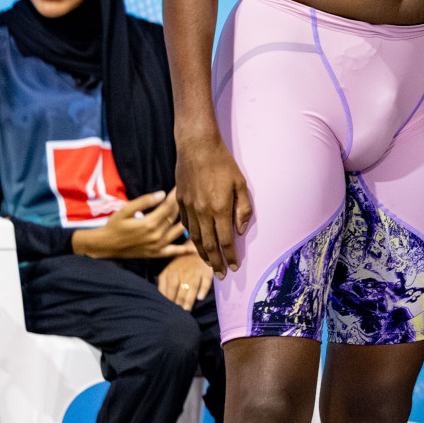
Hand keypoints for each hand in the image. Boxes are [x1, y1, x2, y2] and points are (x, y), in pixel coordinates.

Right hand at [72, 189, 195, 260]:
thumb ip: (144, 201)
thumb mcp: (125, 210)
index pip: (169, 206)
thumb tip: (162, 194)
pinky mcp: (157, 253)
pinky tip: (197, 248)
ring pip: (179, 231)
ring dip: (189, 220)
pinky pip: (175, 252)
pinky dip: (186, 250)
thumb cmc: (114, 225)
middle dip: (183, 203)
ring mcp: (158, 246)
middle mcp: (157, 235)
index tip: (183, 185)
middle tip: (191, 194)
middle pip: (176, 216)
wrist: (106, 245)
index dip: (177, 195)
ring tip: (198, 210)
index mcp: (149, 223)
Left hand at [157, 252, 213, 311]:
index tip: (170, 309)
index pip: (170, 292)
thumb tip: (162, 298)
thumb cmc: (179, 265)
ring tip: (187, 309)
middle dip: (179, 303)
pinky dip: (203, 290)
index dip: (170, 301)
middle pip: (181, 292)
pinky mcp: (207, 272)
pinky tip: (200, 297)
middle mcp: (184, 273)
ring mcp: (196, 272)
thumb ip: (162, 284)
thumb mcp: (167, 271)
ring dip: (189, 300)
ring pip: (192, 288)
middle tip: (179, 313)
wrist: (196, 250)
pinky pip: (206, 282)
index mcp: (172, 273)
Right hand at [175, 133, 253, 276]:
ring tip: (208, 263)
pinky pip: (185, 225)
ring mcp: (189, 208)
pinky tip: (196, 242)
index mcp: (219, 209)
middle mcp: (202, 212)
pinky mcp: (180, 202)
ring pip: (194, 238)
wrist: (197, 147)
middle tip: (220, 275)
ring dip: (202, 253)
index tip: (233, 268)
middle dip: (215, 262)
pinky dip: (191, 238)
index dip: (230, 256)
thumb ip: (243, 209)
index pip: (225, 241)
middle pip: (208, 245)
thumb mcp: (241, 184)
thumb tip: (240, 230)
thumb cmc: (223, 164)